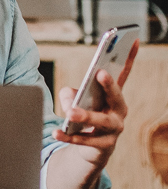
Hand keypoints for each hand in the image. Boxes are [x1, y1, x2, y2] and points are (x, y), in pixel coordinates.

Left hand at [52, 39, 138, 168]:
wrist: (92, 149)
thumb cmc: (86, 115)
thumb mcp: (76, 100)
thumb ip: (70, 95)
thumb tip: (70, 103)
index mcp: (114, 95)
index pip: (123, 72)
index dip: (129, 56)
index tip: (132, 39)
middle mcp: (119, 110)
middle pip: (116, 96)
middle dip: (109, 84)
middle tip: (100, 73)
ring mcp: (114, 130)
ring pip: (100, 121)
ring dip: (85, 116)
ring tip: (70, 113)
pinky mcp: (103, 145)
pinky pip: (85, 140)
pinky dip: (69, 135)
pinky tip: (56, 132)